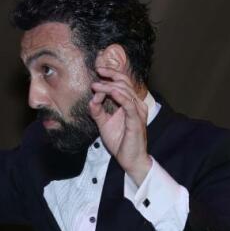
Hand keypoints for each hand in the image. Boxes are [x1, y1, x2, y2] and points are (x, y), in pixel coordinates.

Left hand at [89, 65, 151, 184]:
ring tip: (96, 85)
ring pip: (125, 91)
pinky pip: (128, 104)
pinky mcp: (136, 120)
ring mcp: (138, 112)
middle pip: (125, 82)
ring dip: (109, 86)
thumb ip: (97, 111)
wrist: (129, 159)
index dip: (111, 74)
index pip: (123, 82)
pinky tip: (111, 92)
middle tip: (96, 76)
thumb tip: (91, 99)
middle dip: (109, 76)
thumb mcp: (104, 123)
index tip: (98, 71)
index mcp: (131, 103)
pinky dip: (119, 96)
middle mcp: (136, 105)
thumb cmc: (120, 142)